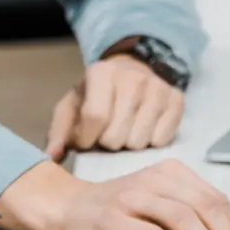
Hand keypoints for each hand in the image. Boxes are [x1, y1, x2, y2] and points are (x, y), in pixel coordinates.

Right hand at [0, 159, 229, 229]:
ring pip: (185, 219)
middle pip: (206, 206)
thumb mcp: (156, 201)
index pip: (215, 198)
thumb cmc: (115, 210)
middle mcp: (156, 179)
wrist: (65, 209)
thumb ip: (187, 211)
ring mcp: (134, 198)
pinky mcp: (115, 219)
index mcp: (172, 173)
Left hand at [45, 56, 184, 160]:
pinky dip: (150, 142)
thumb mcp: (71, 108)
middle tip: (106, 135)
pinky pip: (162, 139)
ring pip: (139, 141)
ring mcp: (158, 88)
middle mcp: (133, 77)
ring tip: (124, 133)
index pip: (94, 117)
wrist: (130, 72)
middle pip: (117, 135)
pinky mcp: (177, 100)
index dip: (86, 139)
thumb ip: (59, 132)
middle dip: (107, 143)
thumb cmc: (95, 96)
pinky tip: (143, 131)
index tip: (85, 140)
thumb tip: (52, 156)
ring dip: (128, 144)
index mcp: (102, 73)